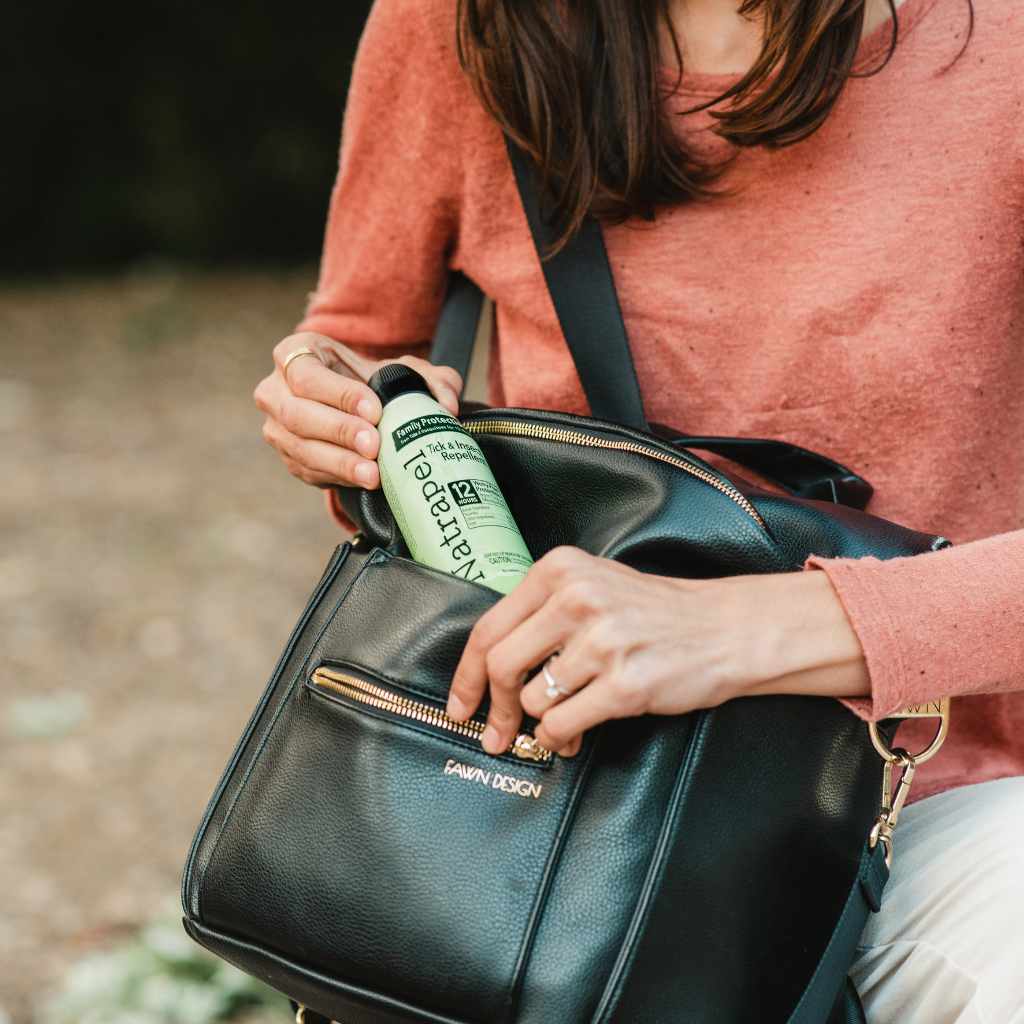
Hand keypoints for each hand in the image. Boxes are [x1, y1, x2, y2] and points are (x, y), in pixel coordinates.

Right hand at [253, 332, 462, 490]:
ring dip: (338, 463)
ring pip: (300, 448)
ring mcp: (277, 428)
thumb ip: (431, 379)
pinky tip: (363, 482)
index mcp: (297, 353)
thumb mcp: (403, 370)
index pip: (308, 375)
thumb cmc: (374, 382)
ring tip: (372, 474)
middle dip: (338, 431)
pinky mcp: (289, 458)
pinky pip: (308, 471)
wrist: (356, 407)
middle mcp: (276, 390)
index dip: (339, 394)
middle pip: (298, 414)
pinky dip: (337, 478)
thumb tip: (447, 405)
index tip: (375, 410)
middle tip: (374, 445)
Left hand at [445, 546, 868, 757]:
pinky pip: (564, 724)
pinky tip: (574, 735)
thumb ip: (541, 613)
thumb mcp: (593, 586)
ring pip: (533, 699)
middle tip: (497, 733)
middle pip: (502, 665)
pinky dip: (561, 738)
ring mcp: (603, 641)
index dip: (467, 675)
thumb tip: (487, 670)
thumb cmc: (655, 612)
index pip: (490, 628)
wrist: (725, 628)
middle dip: (495, 708)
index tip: (462, 703)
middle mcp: (577, 598)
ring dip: (540, 722)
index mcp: (561, 570)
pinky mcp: (626, 683)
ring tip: (562, 722)